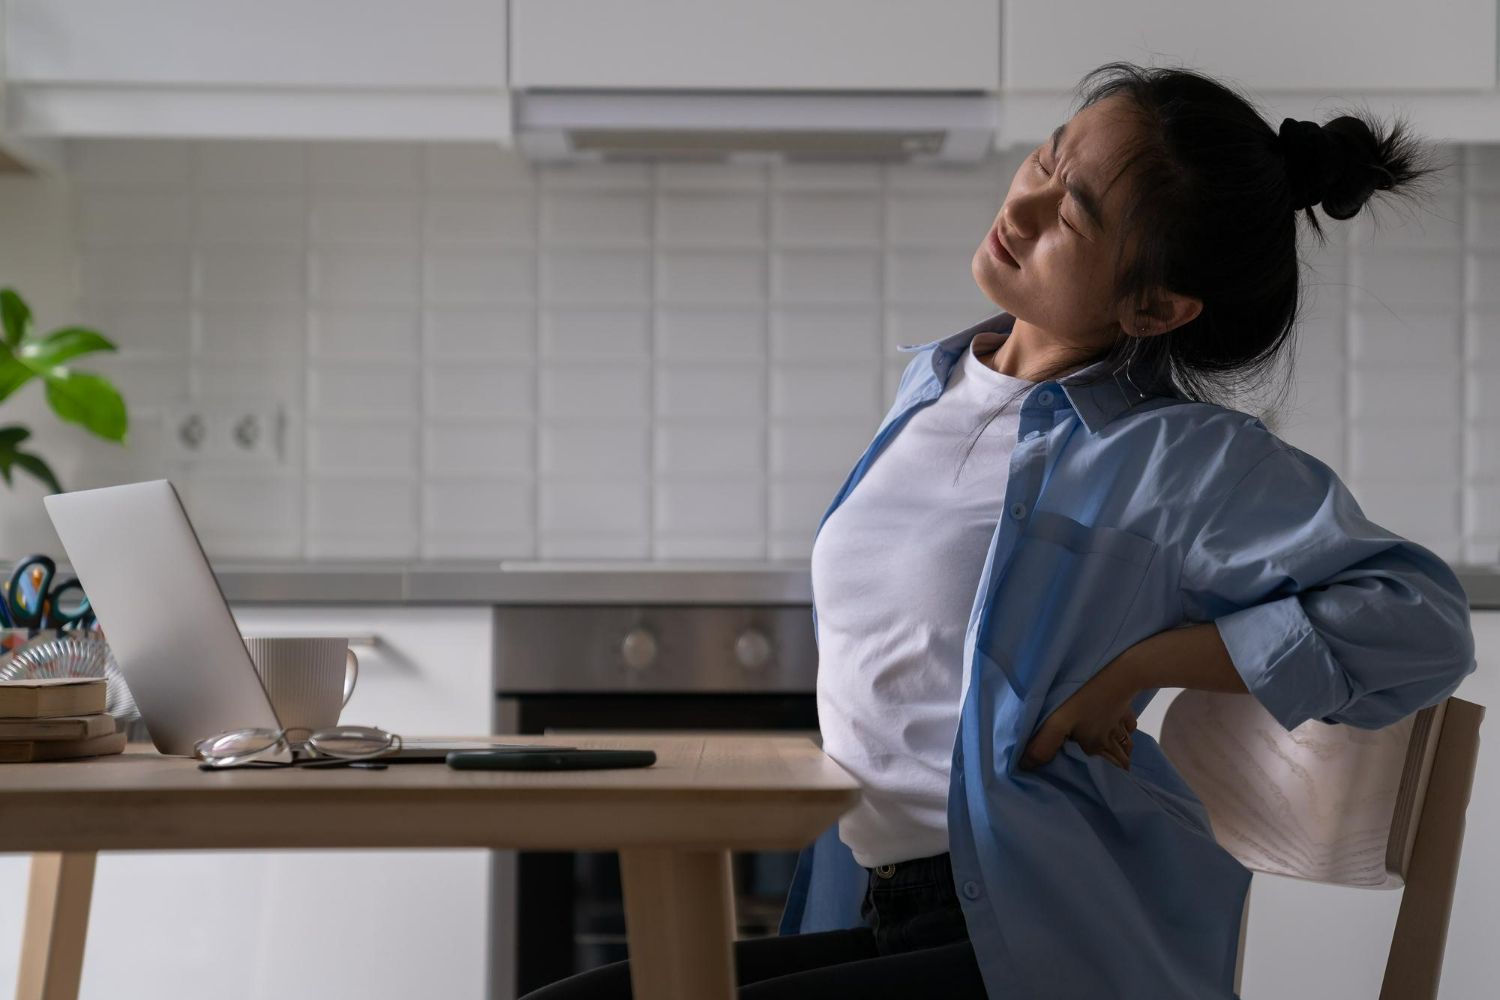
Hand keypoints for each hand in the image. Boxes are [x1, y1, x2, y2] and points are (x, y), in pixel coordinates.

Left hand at [1020, 652, 1140, 770]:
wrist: (1117, 672)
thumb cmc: (1083, 698)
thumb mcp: (1057, 721)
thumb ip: (1044, 745)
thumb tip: (1027, 766)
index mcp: (1095, 747)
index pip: (1107, 772)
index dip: (1104, 779)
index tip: (1096, 782)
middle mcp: (1112, 739)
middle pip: (1120, 760)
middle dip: (1115, 768)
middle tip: (1108, 772)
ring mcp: (1120, 723)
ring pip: (1127, 745)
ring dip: (1121, 752)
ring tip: (1115, 756)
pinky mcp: (1125, 708)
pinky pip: (1129, 725)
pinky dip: (1127, 731)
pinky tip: (1121, 728)